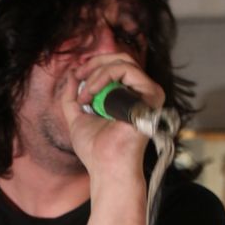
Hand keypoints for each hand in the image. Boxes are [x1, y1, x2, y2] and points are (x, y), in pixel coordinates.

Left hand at [62, 53, 165, 175]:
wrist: (106, 166)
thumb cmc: (95, 150)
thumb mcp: (77, 118)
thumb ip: (72, 96)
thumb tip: (72, 74)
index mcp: (128, 97)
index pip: (115, 66)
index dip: (94, 65)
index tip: (77, 77)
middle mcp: (141, 93)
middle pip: (121, 58)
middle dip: (95, 63)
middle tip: (80, 76)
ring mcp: (148, 94)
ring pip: (123, 62)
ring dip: (97, 74)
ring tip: (86, 96)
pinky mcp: (151, 96)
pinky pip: (128, 70)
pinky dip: (104, 77)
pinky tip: (92, 96)